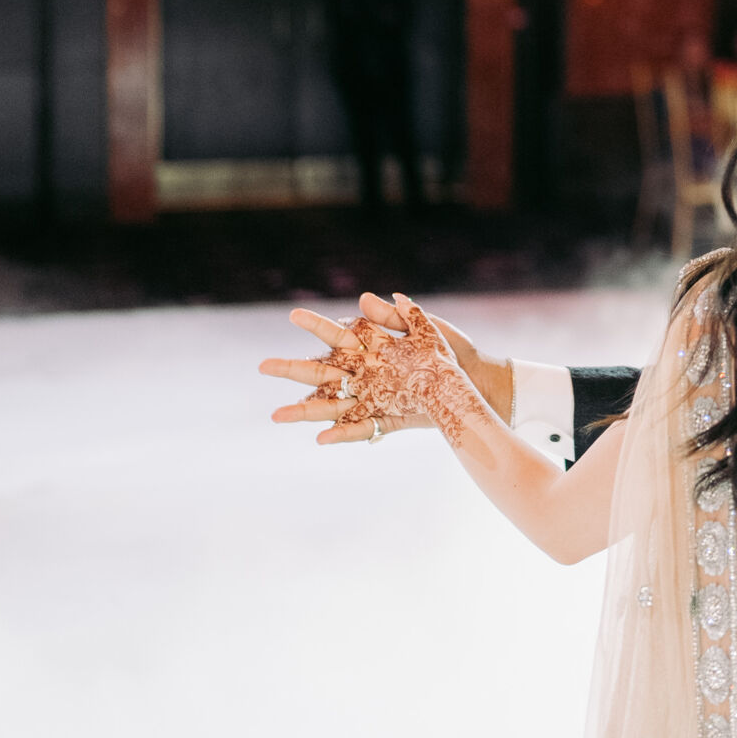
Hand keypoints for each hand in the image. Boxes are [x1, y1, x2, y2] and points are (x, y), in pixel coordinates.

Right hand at [259, 297, 508, 442]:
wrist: (473, 382)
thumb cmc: (446, 353)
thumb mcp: (424, 329)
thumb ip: (395, 317)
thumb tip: (364, 298)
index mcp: (374, 348)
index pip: (338, 335)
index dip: (317, 325)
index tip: (294, 314)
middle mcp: (368, 375)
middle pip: (324, 374)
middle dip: (294, 370)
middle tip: (263, 366)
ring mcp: (374, 398)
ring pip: (333, 406)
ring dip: (306, 411)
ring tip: (277, 414)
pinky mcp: (388, 418)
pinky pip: (362, 428)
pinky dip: (343, 434)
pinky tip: (321, 438)